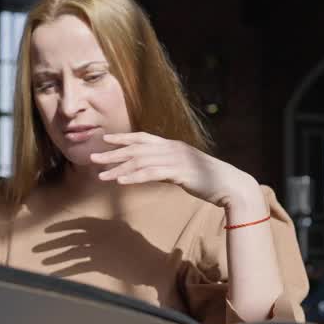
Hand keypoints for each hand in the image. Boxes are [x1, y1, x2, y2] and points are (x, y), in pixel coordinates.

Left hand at [90, 133, 261, 214]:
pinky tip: (120, 182)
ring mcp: (175, 159)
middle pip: (135, 149)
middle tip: (93, 158)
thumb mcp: (185, 169)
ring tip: (101, 175)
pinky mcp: (179, 172)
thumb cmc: (208, 180)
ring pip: (139, 162)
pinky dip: (134, 177)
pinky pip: (151, 174)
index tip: (105, 139)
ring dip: (118, 169)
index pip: (142, 138)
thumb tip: (153, 170)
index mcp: (172, 145)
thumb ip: (168, 167)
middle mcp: (172, 148)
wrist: (230, 185)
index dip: (123, 138)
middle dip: (113, 154)